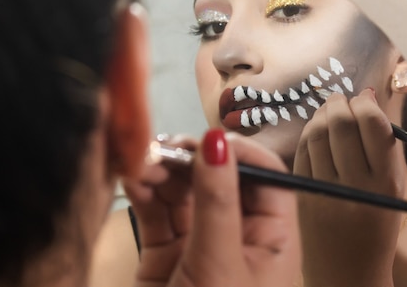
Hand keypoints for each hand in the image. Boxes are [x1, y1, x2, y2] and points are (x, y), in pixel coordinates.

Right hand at [123, 129, 300, 286]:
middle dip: (192, 158)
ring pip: (184, 190)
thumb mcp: (220, 267)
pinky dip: (144, 192)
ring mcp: (201, 242)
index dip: (240, 151)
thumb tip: (219, 140)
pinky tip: (133, 179)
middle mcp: (239, 234)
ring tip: (142, 164)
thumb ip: (217, 202)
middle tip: (165, 149)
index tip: (210, 140)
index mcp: (273, 237)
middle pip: (220, 176)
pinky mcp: (165, 254)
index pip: (267, 175)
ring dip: (163, 171)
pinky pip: (157, 212)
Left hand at [294, 88, 406, 286]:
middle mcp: (354, 187)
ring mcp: (324, 192)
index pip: (373, 125)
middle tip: (341, 99)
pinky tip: (314, 131)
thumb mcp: (395, 187)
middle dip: (339, 103)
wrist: (348, 271)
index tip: (363, 99)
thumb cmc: (377, 223)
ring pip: (316, 134)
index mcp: (385, 184)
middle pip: (341, 125)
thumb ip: (385, 142)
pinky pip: (301, 153)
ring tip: (328, 110)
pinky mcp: (301, 196)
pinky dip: (307, 134)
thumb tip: (367, 96)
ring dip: (321, 114)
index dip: (364, 104)